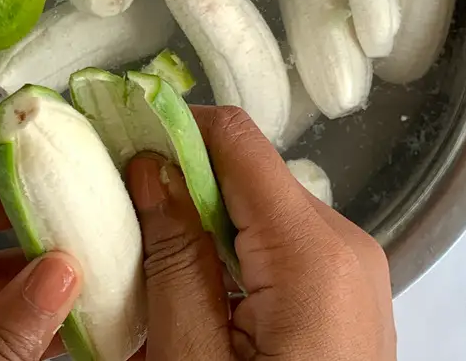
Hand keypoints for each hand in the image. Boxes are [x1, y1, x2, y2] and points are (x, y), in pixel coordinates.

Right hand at [125, 105, 396, 360]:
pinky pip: (277, 246)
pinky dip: (230, 256)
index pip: (235, 139)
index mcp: (312, 251)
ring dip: (199, 226)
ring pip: (257, 211)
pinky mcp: (344, 290)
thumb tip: (151, 167)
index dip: (170, 127)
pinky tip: (192, 295)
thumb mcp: (194, 360)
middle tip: (115, 216)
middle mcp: (344, 243)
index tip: (114, 140)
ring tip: (146, 265)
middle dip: (177, 187)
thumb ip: (174, 257)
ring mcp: (350, 268)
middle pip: (245, 175)